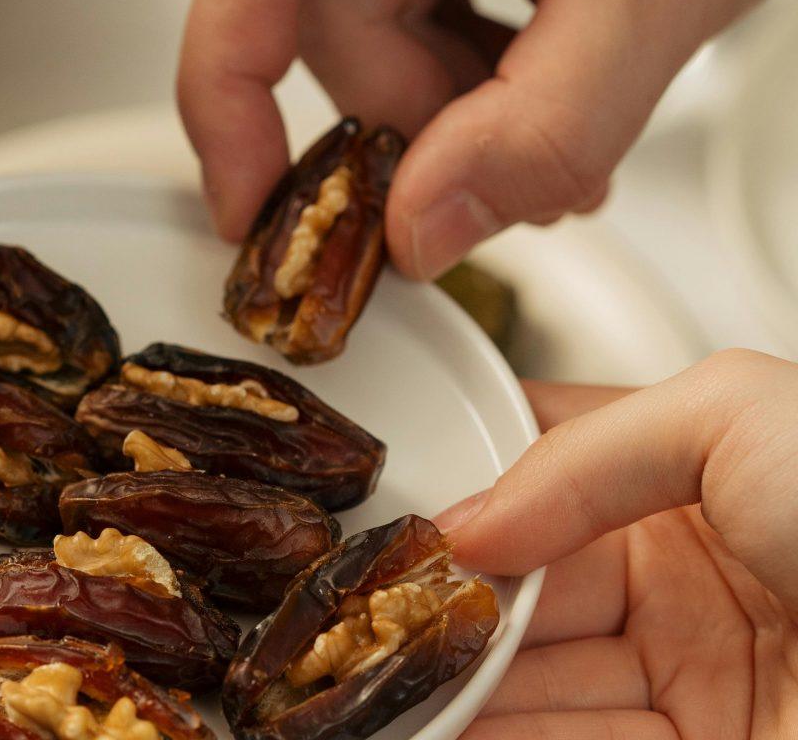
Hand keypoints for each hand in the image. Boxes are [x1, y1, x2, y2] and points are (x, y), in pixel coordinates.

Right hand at [179, 0, 797, 278]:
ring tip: (550, 137)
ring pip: (369, 21)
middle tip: (500, 184)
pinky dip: (467, 68)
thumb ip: (542, 125)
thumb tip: (421, 228)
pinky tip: (535, 87)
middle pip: (323, 8)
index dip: (229, 93)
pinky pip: (412, 1)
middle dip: (409, 115)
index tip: (247, 204)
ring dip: (447, 103)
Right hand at [435, 351, 797, 738]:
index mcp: (690, 477)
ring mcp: (692, 675)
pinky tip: (449, 722)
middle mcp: (686, 579)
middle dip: (453, 599)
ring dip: (463, 679)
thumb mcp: (734, 414)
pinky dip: (499, 736)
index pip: (543, 474)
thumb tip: (476, 522)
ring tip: (398, 674)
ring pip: (538, 677)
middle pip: (526, 587)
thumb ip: (584, 449)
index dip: (470, 492)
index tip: (406, 518)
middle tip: (386, 610)